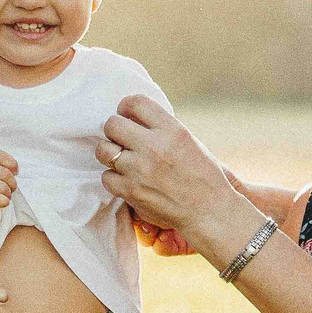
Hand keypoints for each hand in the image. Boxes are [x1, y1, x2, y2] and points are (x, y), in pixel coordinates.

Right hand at [0, 151, 17, 225]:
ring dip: (8, 194)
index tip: (15, 172)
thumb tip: (16, 170)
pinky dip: (4, 202)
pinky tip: (1, 202)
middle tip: (9, 188)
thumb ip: (5, 166)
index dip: (12, 163)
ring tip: (4, 196)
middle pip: (4, 173)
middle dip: (12, 182)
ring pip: (2, 187)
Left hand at [98, 97, 247, 259]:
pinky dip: (114, 178)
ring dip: (109, 154)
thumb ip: (162, 128)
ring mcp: (140, 169)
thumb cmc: (202, 175)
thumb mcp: (189, 141)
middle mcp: (154, 147)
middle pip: (112, 124)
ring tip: (122, 160)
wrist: (208, 210)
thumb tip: (133, 117)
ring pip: (103, 150)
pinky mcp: (131, 191)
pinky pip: (106, 177)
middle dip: (114, 130)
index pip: (135, 103)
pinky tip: (126, 180)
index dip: (125, 106)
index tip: (126, 114)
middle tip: (121, 139)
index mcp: (172, 130)